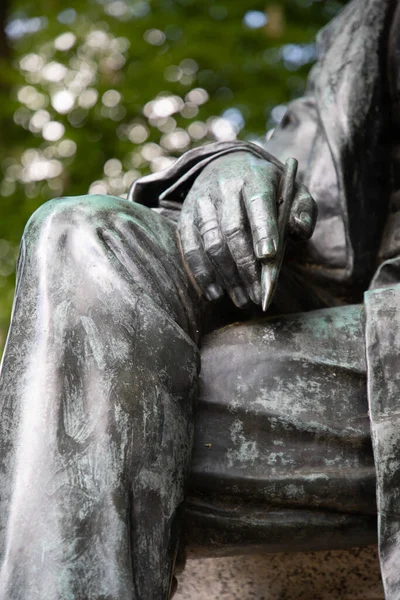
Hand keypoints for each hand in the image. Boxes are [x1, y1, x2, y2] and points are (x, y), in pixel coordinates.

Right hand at [178, 151, 316, 306]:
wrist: (228, 165)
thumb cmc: (268, 188)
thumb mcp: (293, 190)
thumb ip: (303, 210)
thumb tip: (298, 230)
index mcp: (254, 177)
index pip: (258, 204)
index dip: (263, 231)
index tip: (269, 257)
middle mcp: (224, 186)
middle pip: (233, 231)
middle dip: (247, 267)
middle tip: (259, 295)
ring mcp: (201, 201)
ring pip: (212, 244)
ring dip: (227, 277)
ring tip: (242, 300)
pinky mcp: (186, 216)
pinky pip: (190, 249)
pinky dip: (202, 274)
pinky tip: (215, 294)